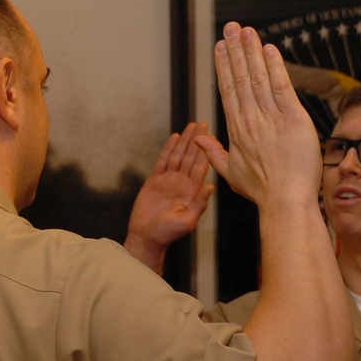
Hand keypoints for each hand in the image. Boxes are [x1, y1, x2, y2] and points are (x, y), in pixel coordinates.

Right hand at [124, 122, 213, 273]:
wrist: (147, 237)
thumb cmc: (168, 233)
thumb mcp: (187, 221)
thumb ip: (199, 204)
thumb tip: (211, 186)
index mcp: (192, 192)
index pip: (201, 167)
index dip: (207, 151)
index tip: (213, 136)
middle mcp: (182, 183)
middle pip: (191, 156)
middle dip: (198, 140)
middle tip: (204, 123)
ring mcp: (168, 180)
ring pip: (178, 155)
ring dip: (185, 140)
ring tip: (192, 125)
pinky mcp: (155, 180)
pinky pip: (163, 161)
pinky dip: (169, 148)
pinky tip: (175, 137)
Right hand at [195, 22, 320, 208]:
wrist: (285, 201)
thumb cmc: (262, 191)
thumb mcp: (232, 174)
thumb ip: (215, 154)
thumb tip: (199, 139)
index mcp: (237, 130)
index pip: (228, 91)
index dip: (224, 66)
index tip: (220, 47)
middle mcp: (251, 120)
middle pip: (240, 78)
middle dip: (235, 50)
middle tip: (231, 26)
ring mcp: (271, 118)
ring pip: (258, 78)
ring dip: (252, 51)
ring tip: (246, 30)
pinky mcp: (293, 119)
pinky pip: (282, 87)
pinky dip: (275, 67)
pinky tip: (268, 49)